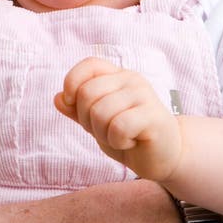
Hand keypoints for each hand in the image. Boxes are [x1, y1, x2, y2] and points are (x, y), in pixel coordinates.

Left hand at [54, 56, 181, 181]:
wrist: (165, 157)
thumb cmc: (129, 136)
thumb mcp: (97, 122)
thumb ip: (77, 110)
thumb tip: (57, 98)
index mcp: (116, 75)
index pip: (88, 65)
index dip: (72, 83)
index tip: (71, 104)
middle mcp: (130, 79)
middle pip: (87, 93)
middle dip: (87, 119)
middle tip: (104, 130)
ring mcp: (143, 95)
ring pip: (101, 112)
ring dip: (103, 134)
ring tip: (120, 137)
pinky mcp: (153, 116)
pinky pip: (119, 127)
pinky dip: (118, 141)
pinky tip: (130, 141)